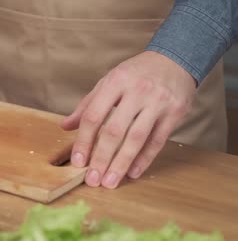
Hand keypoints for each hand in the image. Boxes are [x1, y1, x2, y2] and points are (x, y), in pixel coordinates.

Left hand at [61, 51, 196, 188]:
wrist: (175, 59)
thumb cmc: (135, 73)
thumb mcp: (108, 81)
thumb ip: (87, 105)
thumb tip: (65, 126)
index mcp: (115, 82)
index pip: (94, 116)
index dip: (84, 141)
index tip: (78, 161)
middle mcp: (137, 92)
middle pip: (115, 131)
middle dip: (102, 158)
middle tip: (92, 180)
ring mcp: (157, 102)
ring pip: (137, 138)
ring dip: (121, 163)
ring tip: (110, 182)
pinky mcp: (175, 113)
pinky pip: (157, 141)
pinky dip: (144, 159)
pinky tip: (132, 172)